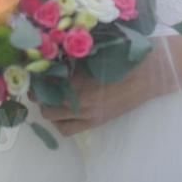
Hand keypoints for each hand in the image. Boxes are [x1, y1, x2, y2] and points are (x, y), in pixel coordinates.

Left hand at [37, 42, 176, 136]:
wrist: (149, 72)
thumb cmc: (123, 54)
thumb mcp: (94, 51)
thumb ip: (72, 57)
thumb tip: (51, 54)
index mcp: (79, 81)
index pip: (46, 84)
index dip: (36, 78)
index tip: (33, 70)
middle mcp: (81, 102)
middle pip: (46, 105)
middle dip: (39, 95)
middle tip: (39, 83)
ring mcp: (89, 115)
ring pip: (55, 120)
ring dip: (49, 109)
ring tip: (50, 97)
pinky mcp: (97, 121)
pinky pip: (69, 129)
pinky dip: (61, 121)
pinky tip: (64, 108)